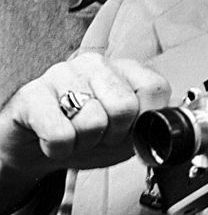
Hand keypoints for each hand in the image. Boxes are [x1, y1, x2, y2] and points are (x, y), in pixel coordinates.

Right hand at [0, 52, 170, 208]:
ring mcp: (61, 74)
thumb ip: (149, 126)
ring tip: (74, 135)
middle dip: (112, 135)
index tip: (129, 129)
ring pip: (93, 122)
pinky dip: (59, 149)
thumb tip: (168, 124)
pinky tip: (54, 140)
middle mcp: (94, 65)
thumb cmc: (82, 135)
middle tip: (97, 135)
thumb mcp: (125, 134)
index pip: (155, 88)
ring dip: (84, 143)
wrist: (34, 146)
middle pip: (125, 107)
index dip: (145, 119)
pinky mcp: (31, 94)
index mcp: (122, 69)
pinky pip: (60, 134)